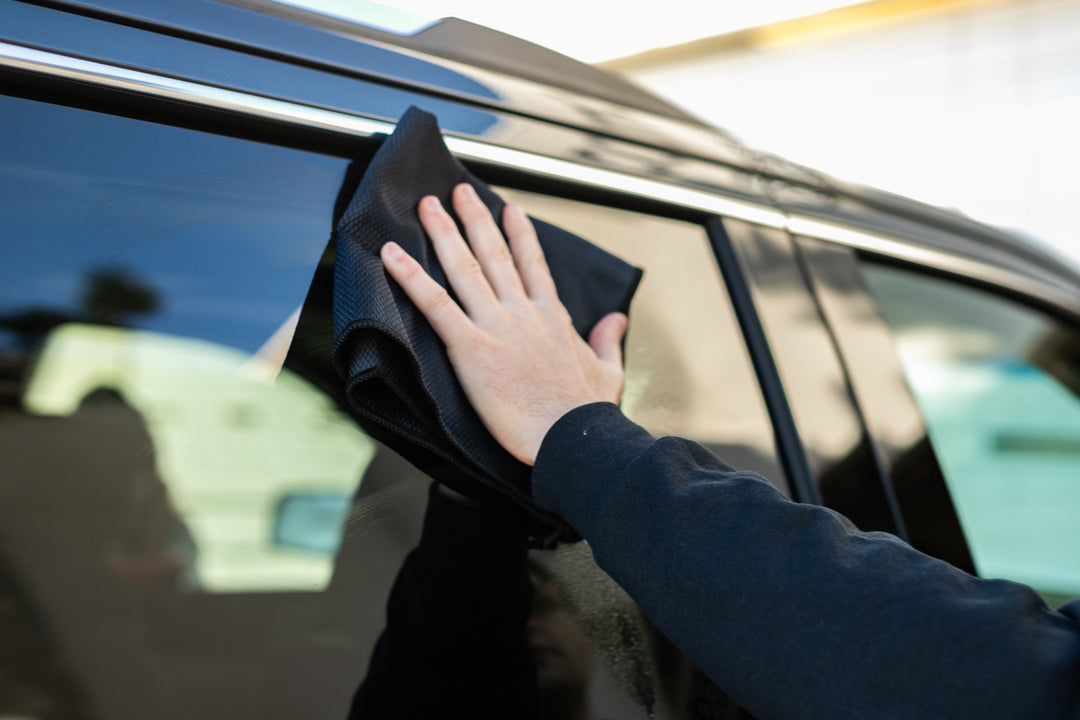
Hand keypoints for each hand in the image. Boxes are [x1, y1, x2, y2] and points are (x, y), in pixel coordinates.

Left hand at [380, 183, 626, 464]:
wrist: (572, 437)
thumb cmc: (587, 413)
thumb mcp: (609, 371)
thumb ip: (608, 340)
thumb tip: (617, 319)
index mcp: (552, 317)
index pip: (532, 264)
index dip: (518, 234)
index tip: (508, 209)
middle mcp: (522, 313)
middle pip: (493, 254)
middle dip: (474, 219)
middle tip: (457, 192)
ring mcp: (496, 326)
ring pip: (464, 268)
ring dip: (442, 233)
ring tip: (426, 206)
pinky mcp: (471, 348)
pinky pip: (435, 305)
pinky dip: (411, 278)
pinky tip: (392, 255)